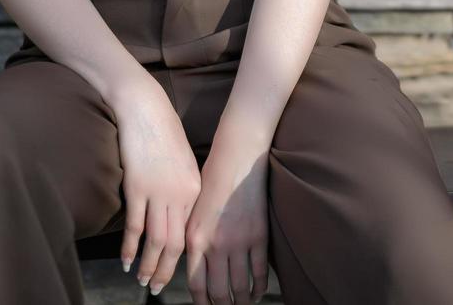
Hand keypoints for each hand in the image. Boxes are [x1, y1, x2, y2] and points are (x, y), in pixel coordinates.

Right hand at [107, 79, 201, 295]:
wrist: (145, 108)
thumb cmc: (163, 131)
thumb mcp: (183, 162)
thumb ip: (183, 189)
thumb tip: (178, 213)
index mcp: (195, 189)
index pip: (192, 232)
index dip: (184, 256)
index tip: (176, 271)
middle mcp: (180, 195)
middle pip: (176, 243)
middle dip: (167, 270)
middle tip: (158, 289)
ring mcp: (159, 192)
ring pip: (157, 241)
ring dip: (149, 266)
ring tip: (143, 282)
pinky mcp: (137, 188)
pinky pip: (136, 226)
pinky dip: (131, 248)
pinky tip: (127, 262)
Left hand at [185, 140, 270, 304]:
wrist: (237, 161)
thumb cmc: (212, 182)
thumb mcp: (193, 211)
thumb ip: (193, 240)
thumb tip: (195, 266)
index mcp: (195, 240)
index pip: (196, 284)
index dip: (201, 302)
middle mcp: (215, 245)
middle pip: (218, 291)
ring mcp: (239, 243)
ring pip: (239, 286)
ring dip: (241, 301)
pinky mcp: (259, 237)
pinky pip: (259, 272)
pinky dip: (259, 287)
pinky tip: (257, 292)